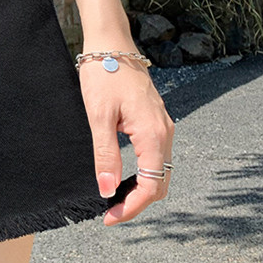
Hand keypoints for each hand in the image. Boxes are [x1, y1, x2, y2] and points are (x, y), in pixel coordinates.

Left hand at [78, 55, 174, 225]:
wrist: (111, 44)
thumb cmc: (103, 75)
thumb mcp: (98, 117)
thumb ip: (105, 155)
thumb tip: (106, 190)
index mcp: (153, 134)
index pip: (150, 186)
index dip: (132, 207)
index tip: (109, 218)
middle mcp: (164, 132)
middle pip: (159, 182)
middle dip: (137, 203)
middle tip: (110, 213)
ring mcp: (162, 126)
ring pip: (159, 171)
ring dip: (141, 189)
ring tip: (114, 198)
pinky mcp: (155, 120)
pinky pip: (156, 156)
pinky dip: (143, 173)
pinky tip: (123, 176)